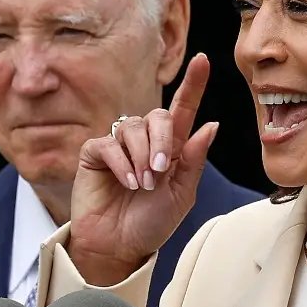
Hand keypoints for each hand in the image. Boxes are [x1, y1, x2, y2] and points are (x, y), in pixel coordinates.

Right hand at [67, 54, 220, 283]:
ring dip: (140, 157)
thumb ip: (193, 161)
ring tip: (141, 186)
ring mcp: (119, 146)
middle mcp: (145, 142)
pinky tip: (126, 183)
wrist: (118, 247)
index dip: (193, 85)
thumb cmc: (150, 224)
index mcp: (170, 149)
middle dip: (161, 141)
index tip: (203, 60)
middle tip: (158, 172)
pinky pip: (108, 144)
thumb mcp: (181, 195)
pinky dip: (121, 163)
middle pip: (158, 116)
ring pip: (132, 128)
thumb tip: (211, 125)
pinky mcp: (95, 154)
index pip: (182, 110)